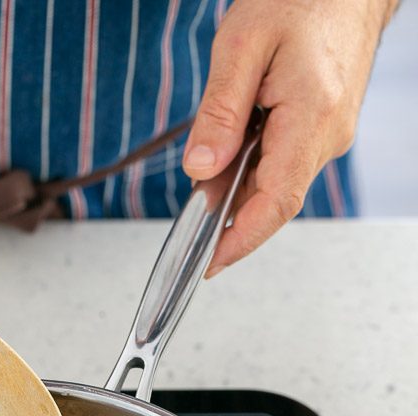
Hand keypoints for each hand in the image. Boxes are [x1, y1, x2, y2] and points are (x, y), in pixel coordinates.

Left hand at [183, 0, 396, 275]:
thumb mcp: (241, 46)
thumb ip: (218, 113)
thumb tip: (199, 171)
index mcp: (311, 118)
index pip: (275, 203)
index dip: (240, 241)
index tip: (209, 262)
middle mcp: (328, 136)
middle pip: (272, 201)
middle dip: (228, 213)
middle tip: (193, 205)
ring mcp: (330, 136)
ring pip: (275, 184)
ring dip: (238, 185)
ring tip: (216, 154)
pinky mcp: (324, 131)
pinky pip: (283, 165)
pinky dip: (252, 168)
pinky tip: (235, 147)